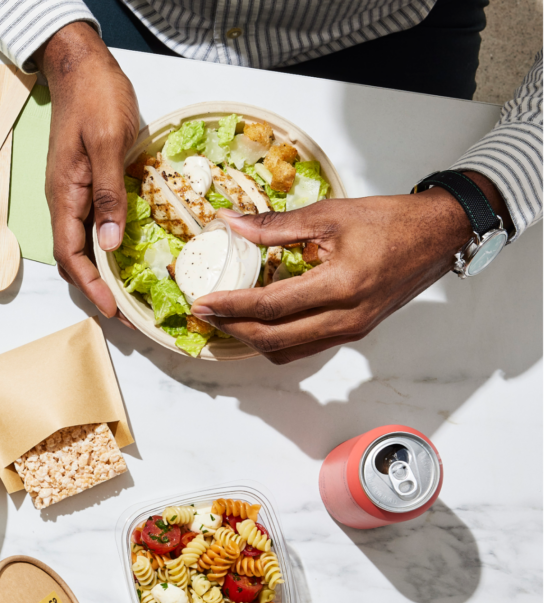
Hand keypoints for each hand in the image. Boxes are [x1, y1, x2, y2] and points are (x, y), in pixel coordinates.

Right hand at [35, 22, 139, 316]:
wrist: (81, 67)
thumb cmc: (96, 99)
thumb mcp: (107, 144)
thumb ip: (108, 194)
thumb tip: (109, 244)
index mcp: (64, 194)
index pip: (71, 254)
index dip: (90, 286)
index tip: (110, 311)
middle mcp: (63, 200)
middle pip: (72, 257)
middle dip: (95, 290)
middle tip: (126, 314)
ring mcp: (72, 193)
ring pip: (80, 245)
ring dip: (100, 273)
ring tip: (127, 295)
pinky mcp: (83, 185)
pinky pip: (90, 226)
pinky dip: (105, 249)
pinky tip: (124, 256)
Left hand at [190, 175, 506, 363]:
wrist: (438, 236)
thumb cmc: (389, 221)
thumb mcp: (329, 214)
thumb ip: (275, 225)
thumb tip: (230, 223)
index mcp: (341, 286)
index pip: (271, 306)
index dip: (231, 306)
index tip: (202, 303)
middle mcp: (346, 318)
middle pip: (274, 338)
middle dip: (233, 328)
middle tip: (204, 314)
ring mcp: (351, 330)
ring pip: (287, 351)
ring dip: (252, 339)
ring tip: (226, 318)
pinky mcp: (353, 333)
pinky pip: (304, 348)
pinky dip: (276, 340)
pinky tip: (259, 320)